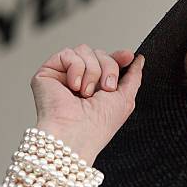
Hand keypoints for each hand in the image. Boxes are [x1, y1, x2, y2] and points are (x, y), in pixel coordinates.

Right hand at [29, 44, 144, 165]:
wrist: (75, 135)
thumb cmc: (98, 126)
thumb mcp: (125, 99)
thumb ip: (133, 77)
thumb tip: (139, 59)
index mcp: (97, 87)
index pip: (107, 61)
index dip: (118, 57)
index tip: (128, 57)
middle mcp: (80, 79)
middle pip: (99, 53)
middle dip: (108, 68)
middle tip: (105, 89)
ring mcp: (63, 76)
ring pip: (84, 50)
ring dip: (92, 72)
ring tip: (85, 93)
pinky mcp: (48, 73)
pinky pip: (68, 54)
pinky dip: (75, 69)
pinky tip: (73, 87)